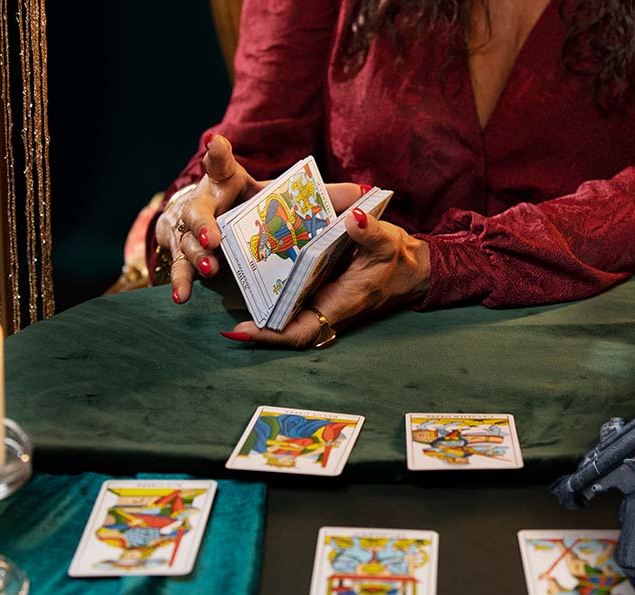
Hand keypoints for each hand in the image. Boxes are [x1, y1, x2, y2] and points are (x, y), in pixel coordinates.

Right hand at [155, 135, 363, 303]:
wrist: (222, 233)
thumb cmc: (261, 211)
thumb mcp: (291, 201)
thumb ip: (326, 198)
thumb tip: (363, 193)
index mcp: (230, 184)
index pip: (222, 164)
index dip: (218, 154)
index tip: (216, 142)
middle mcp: (206, 205)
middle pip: (198, 209)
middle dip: (203, 223)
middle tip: (215, 237)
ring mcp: (191, 233)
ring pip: (187, 242)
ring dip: (196, 256)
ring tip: (211, 268)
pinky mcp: (187, 258)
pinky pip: (181, 270)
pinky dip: (180, 282)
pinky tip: (184, 297)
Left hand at [222, 208, 430, 347]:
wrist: (411, 267)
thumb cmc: (400, 260)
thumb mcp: (389, 242)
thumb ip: (371, 232)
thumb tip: (353, 218)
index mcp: (340, 303)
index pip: (300, 331)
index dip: (269, 335)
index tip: (241, 330)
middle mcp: (325, 305)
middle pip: (283, 323)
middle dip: (255, 320)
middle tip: (222, 309)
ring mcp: (321, 297)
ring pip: (284, 308)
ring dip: (259, 300)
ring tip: (229, 279)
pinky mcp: (319, 285)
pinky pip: (291, 291)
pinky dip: (273, 283)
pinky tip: (253, 263)